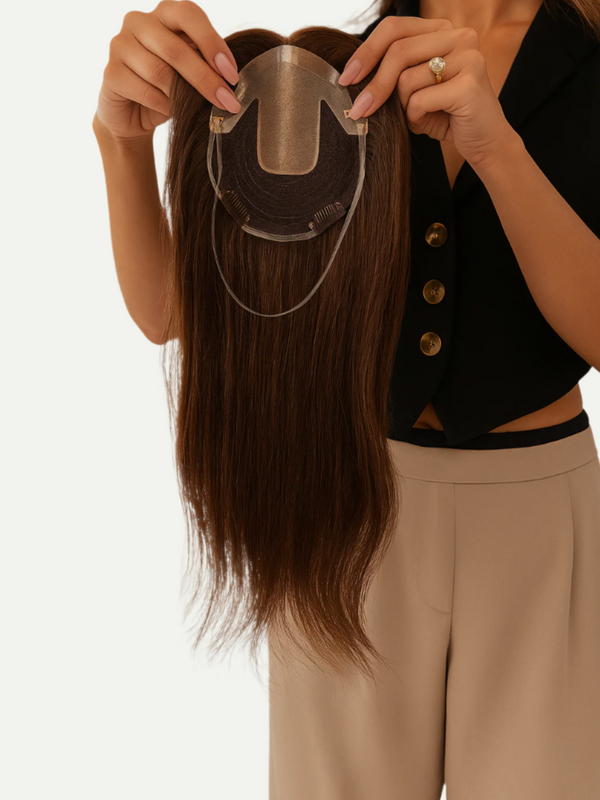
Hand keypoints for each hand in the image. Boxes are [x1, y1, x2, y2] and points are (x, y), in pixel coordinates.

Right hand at [93, 0, 240, 142]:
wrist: (133, 115)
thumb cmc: (168, 89)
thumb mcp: (191, 73)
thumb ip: (205, 65)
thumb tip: (231, 79)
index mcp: (164, 13)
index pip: (189, 14)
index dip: (212, 43)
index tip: (232, 75)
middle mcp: (139, 22)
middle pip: (176, 49)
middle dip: (206, 79)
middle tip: (228, 102)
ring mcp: (120, 45)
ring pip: (159, 72)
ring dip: (183, 96)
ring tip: (197, 110)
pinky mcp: (111, 73)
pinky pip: (145, 91)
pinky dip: (163, 106)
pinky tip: (171, 111)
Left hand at [339, 15, 516, 169]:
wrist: (484, 143)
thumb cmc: (445, 116)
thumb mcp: (414, 90)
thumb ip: (392, 75)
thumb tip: (352, 77)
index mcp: (443, 31)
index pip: (395, 28)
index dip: (366, 51)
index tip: (346, 78)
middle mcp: (459, 36)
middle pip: (398, 51)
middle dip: (373, 84)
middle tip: (358, 110)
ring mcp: (468, 56)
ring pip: (407, 79)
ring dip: (403, 107)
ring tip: (418, 116)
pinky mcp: (470, 82)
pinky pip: (419, 100)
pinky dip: (415, 118)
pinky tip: (429, 122)